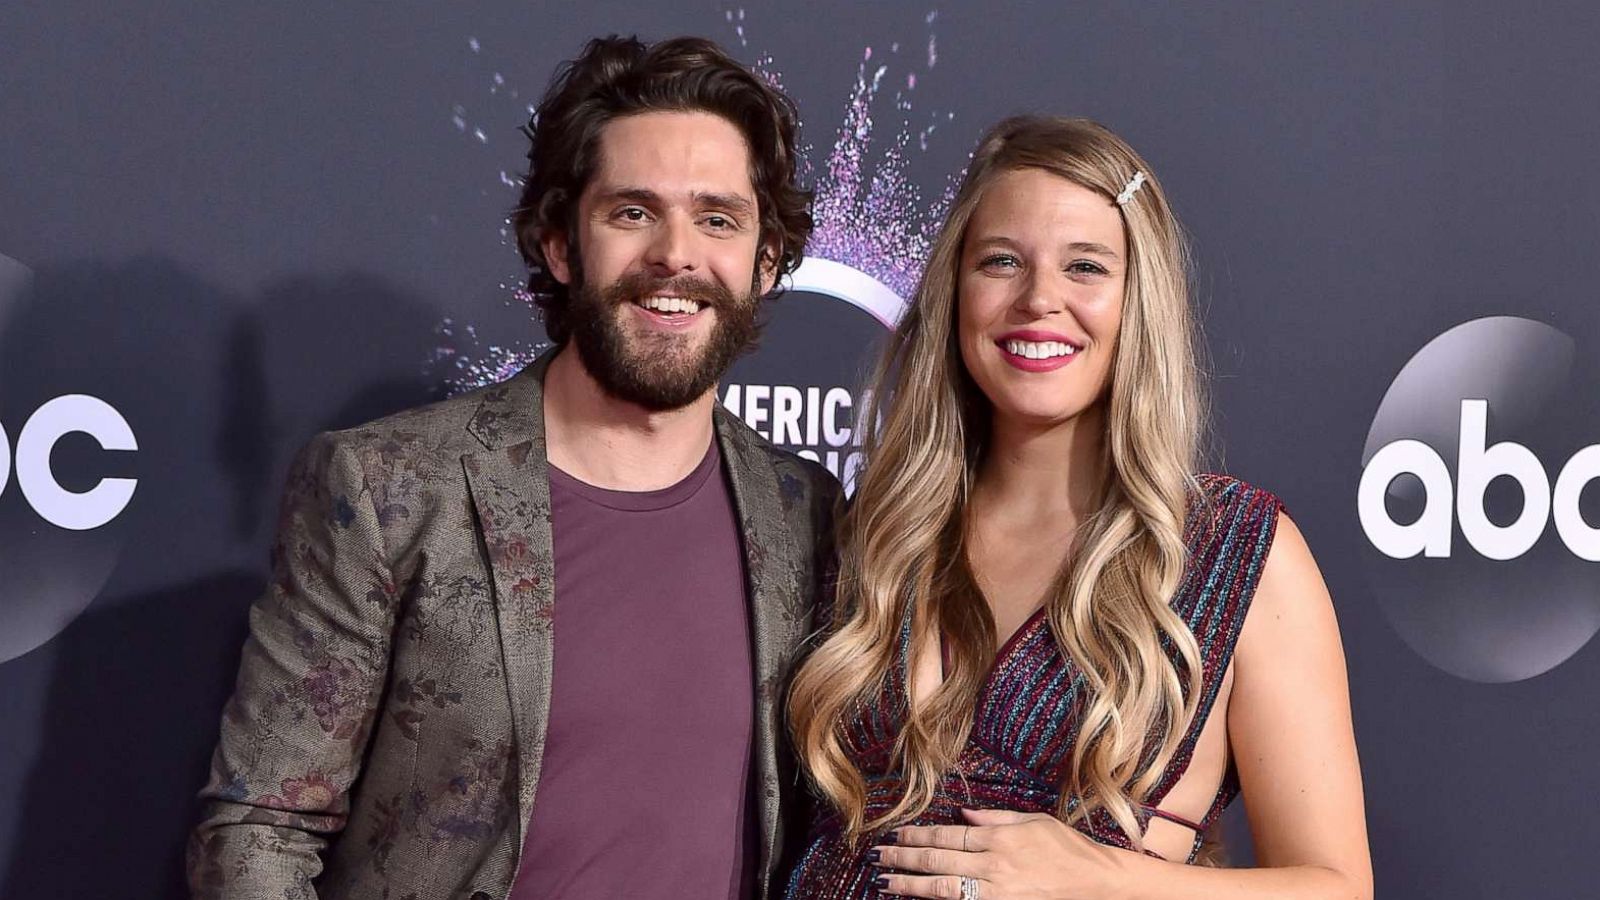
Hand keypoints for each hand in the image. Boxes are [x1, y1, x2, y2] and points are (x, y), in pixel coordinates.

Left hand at [869, 808, 1125, 899]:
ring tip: (887, 884)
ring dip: (911, 886)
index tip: (896, 835)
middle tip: (878, 858)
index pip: (947, 834)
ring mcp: (997, 893)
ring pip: (943, 889)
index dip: (918, 835)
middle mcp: (993, 865)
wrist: (1099, 884)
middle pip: (938, 860)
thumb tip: (964, 812)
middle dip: (904, 859)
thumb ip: (995, 817)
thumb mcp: (1034, 821)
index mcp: (999, 838)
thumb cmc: (1069, 850)